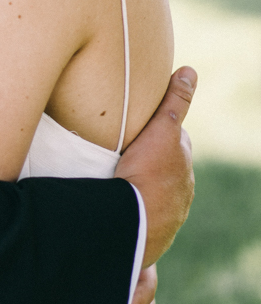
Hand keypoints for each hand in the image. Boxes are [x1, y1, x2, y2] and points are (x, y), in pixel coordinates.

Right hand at [115, 67, 195, 265]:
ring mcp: (166, 213)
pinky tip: (115, 200)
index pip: (174, 138)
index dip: (159, 128)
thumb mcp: (162, 130)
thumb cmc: (148, 174)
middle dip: (149, 156)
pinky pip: (140, 212)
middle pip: (164, 164)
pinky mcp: (150, 232)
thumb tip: (189, 71)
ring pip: (152, 189)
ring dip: (138, 182)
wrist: (134, 223)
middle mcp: (181, 190)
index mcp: (183, 165)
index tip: (141, 124)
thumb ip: (175, 102)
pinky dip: (132, 204)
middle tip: (122, 148)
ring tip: (113, 175)